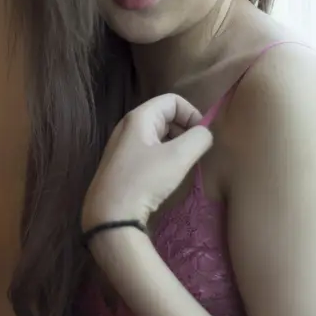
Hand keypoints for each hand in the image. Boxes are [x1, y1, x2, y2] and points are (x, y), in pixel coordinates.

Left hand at [82, 94, 212, 230]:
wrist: (110, 215)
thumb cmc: (144, 180)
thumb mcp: (178, 157)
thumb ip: (199, 138)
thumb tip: (205, 133)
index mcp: (138, 117)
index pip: (173, 101)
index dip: (192, 114)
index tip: (201, 137)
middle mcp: (127, 127)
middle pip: (164, 117)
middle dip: (184, 130)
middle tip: (195, 153)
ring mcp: (121, 147)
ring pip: (157, 136)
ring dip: (175, 146)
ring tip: (183, 165)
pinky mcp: (120, 165)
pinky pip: (148, 152)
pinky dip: (162, 157)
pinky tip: (166, 177)